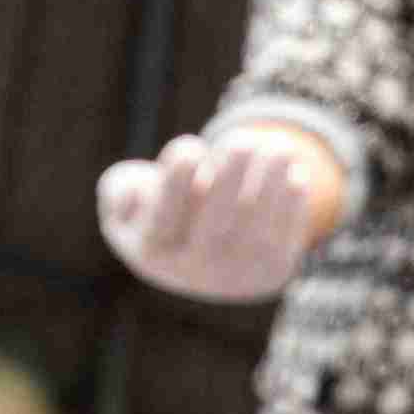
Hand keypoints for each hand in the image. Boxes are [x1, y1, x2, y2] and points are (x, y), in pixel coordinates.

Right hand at [96, 133, 316, 302]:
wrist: (204, 268)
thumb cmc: (160, 216)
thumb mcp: (124, 206)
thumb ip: (120, 192)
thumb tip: (140, 188)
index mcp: (155, 251)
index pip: (163, 218)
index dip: (176, 183)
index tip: (189, 146)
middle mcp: (196, 269)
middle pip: (216, 222)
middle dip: (231, 177)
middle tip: (242, 140)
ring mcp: (237, 273)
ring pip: (257, 227)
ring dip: (271, 183)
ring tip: (278, 145)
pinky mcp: (273, 270)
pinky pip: (286, 236)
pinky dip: (293, 204)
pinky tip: (293, 172)